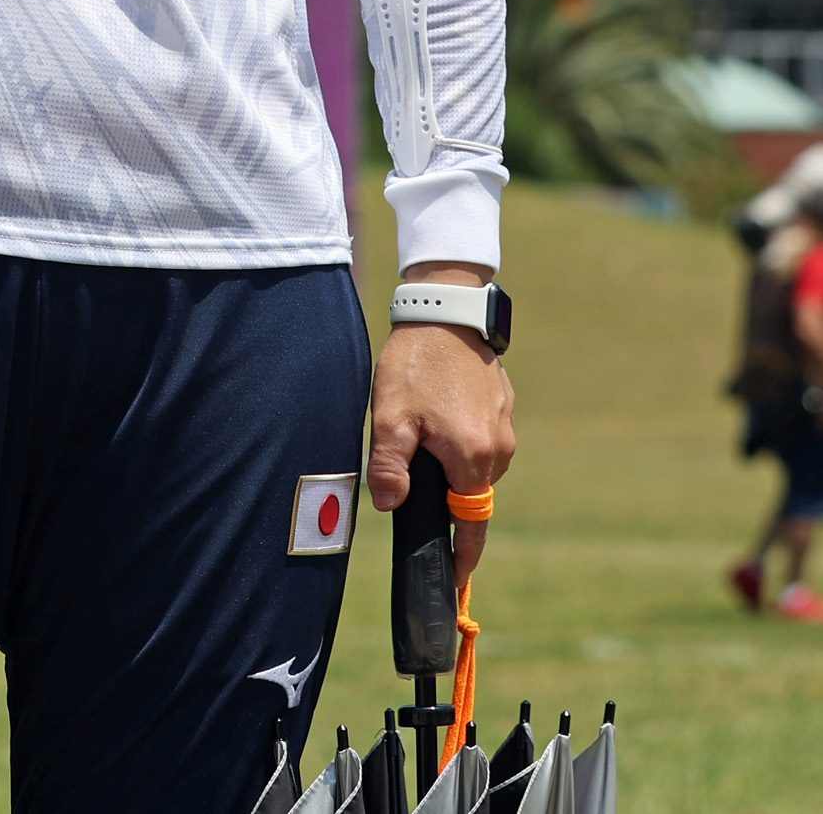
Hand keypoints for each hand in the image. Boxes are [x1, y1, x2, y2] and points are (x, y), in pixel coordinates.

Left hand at [368, 264, 515, 597]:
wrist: (447, 312)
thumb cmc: (416, 364)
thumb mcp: (390, 417)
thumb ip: (389, 467)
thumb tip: (389, 506)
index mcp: (472, 459)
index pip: (472, 526)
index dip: (463, 557)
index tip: (454, 583)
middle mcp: (498, 450)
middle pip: (471, 496)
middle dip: (445, 501)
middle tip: (410, 485)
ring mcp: (505, 428)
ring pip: (475, 466)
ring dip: (451, 464)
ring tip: (416, 437)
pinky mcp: (503, 408)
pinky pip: (481, 440)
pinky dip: (460, 441)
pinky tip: (434, 415)